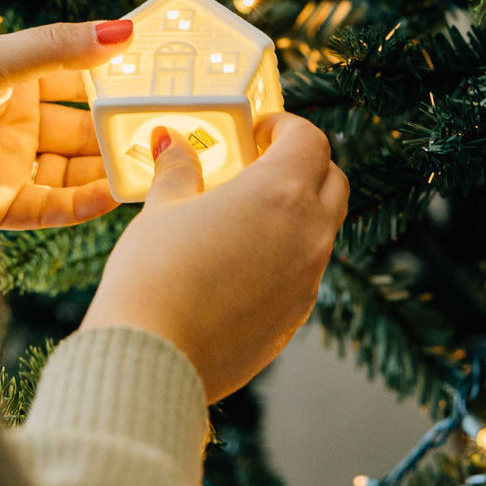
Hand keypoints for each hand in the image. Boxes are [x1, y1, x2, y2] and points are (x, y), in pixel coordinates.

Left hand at [0, 21, 133, 227]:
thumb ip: (57, 48)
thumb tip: (122, 30)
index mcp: (0, 76)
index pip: (70, 78)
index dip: (109, 80)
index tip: (153, 81)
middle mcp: (4, 121)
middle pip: (75, 128)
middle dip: (115, 129)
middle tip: (164, 130)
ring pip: (68, 169)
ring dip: (105, 168)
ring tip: (148, 165)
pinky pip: (48, 206)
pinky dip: (80, 203)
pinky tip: (111, 193)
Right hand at [82, 113, 349, 401]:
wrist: (155, 358)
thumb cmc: (154, 275)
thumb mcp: (162, 210)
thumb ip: (178, 170)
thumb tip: (173, 143)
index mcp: (281, 194)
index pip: (310, 140)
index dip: (285, 127)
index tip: (258, 132)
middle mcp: (309, 234)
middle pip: (331, 181)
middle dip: (304, 165)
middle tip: (260, 164)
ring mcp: (308, 280)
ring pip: (322, 230)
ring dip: (296, 213)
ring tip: (245, 216)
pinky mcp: (296, 317)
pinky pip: (303, 272)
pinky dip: (285, 256)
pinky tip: (239, 264)